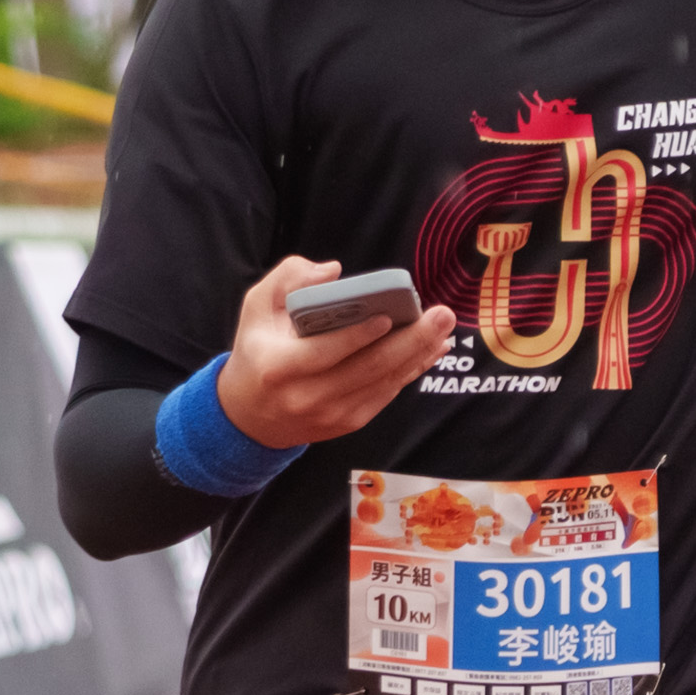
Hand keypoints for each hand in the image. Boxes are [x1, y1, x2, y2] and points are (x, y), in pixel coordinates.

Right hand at [218, 253, 459, 446]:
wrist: (250, 417)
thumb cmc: (257, 351)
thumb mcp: (256, 308)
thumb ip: (287, 279)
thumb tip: (334, 271)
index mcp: (280, 367)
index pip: (325, 352)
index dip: (357, 336)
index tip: (388, 316)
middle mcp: (307, 396)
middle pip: (367, 369)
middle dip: (410, 341)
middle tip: (440, 315)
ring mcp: (331, 414)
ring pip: (383, 383)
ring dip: (419, 355)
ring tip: (445, 329)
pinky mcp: (349, 422)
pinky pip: (386, 394)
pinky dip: (411, 372)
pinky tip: (432, 350)